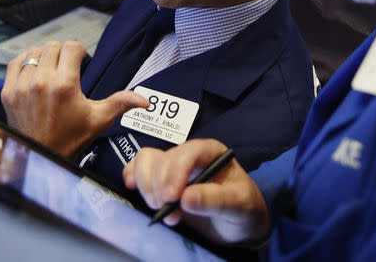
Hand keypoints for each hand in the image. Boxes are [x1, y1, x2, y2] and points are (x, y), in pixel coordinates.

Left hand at [1, 40, 149, 157]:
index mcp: (65, 86)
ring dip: (43, 57)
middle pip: (53, 47)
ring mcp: (22, 86)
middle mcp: (41, 82)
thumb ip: (120, 103)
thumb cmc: (69, 139)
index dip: (80, 52)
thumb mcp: (98, 120)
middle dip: (62, 54)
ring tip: (51, 70)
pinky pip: (15, 63)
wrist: (41, 156)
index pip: (72, 47)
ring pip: (33, 52)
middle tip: (67, 67)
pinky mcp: (9, 92)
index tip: (80, 62)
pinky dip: (24, 63)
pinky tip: (34, 71)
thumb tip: (143, 100)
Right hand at [123, 139, 269, 245]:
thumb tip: (186, 198)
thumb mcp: (239, 205)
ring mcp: (172, 165)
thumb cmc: (243, 209)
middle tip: (169, 213)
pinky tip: (132, 187)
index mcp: (211, 152)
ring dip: (146, 185)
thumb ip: (215, 200)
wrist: (237, 223)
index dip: (177, 172)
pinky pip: (138, 167)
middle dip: (161, 187)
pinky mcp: (159, 178)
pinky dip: (132, 175)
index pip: (189, 152)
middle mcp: (189, 155)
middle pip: (164, 159)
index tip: (173, 198)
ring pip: (147, 160)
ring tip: (158, 208)